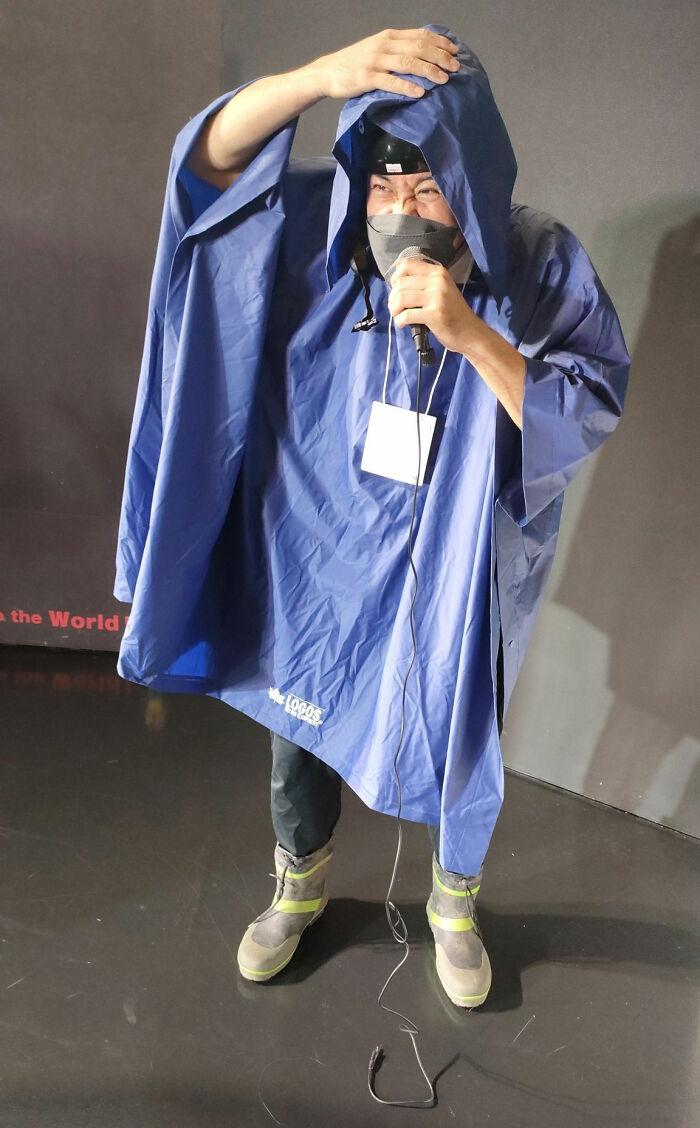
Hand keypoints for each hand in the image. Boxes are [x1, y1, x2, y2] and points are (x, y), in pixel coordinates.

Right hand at [309, 28, 459, 100]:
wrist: (328, 72)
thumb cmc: (355, 64)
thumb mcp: (378, 50)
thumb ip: (397, 50)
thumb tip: (421, 57)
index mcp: (389, 36)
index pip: (420, 35)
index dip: (439, 42)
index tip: (454, 51)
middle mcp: (384, 45)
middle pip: (418, 47)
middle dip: (440, 57)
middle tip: (455, 67)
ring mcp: (376, 60)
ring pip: (409, 62)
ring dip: (429, 70)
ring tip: (444, 79)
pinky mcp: (368, 77)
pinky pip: (391, 81)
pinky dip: (407, 86)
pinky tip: (420, 92)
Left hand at [388, 257, 483, 353]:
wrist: (469, 332)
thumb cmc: (453, 312)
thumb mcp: (441, 289)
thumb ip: (424, 281)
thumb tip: (396, 280)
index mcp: (438, 272)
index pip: (407, 265)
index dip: (395, 277)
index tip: (396, 289)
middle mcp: (438, 281)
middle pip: (400, 283)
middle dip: (392, 297)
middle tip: (395, 308)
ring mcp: (437, 297)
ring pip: (401, 297)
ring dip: (394, 309)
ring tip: (397, 315)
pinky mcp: (434, 314)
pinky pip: (406, 315)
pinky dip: (400, 321)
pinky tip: (402, 324)